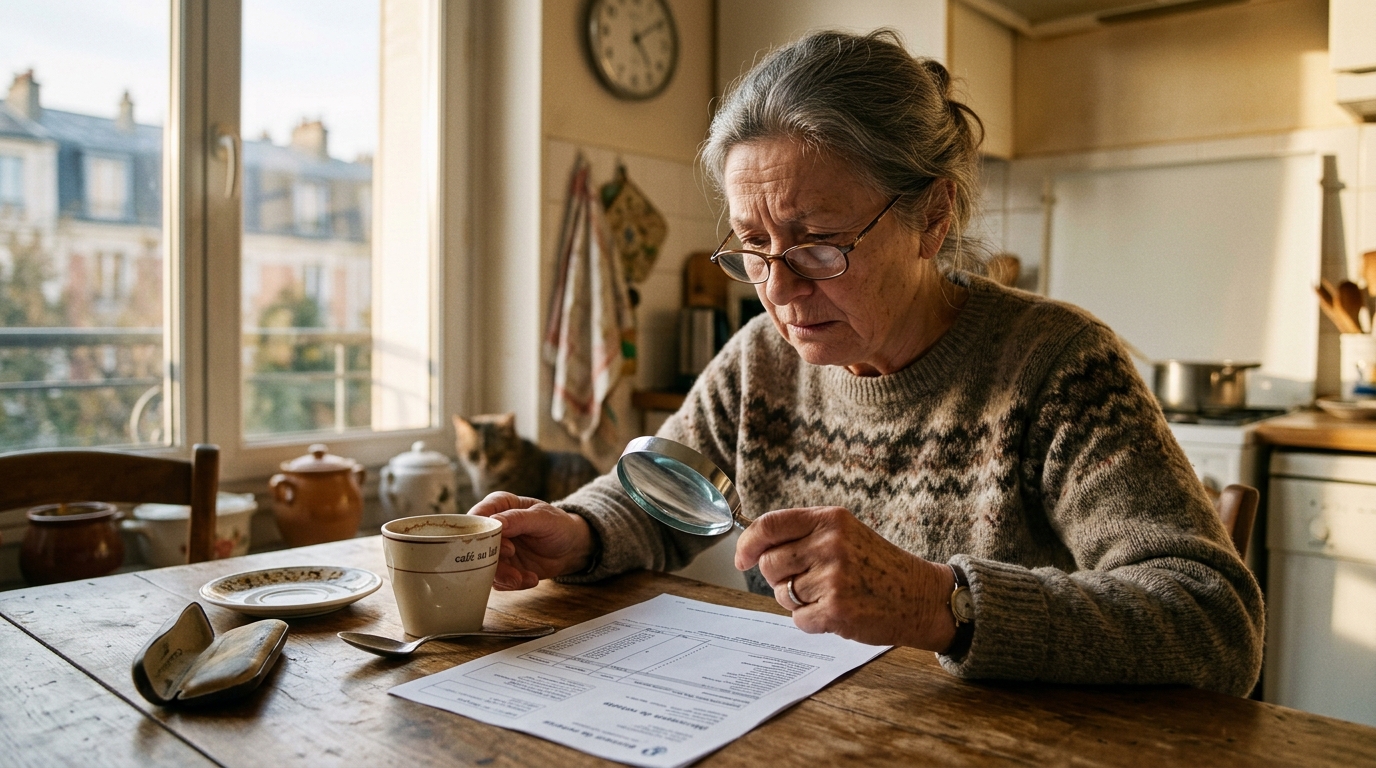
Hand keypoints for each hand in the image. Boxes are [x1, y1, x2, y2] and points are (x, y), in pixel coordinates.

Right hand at [468, 492, 594, 589]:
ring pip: (484, 566)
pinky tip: (531, 579)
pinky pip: (497, 581)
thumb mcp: (543, 518)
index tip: (499, 542)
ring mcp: (496, 549)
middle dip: (491, 556)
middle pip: (477, 544)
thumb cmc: (558, 525)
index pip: (478, 515)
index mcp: (500, 505)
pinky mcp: (502, 568)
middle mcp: (493, 528)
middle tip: (513, 555)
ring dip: (503, 575)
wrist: (570, 548)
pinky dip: (513, 583)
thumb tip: (495, 522)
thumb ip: (519, 519)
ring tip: (522, 578)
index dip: (481, 530)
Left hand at [734, 506, 957, 650]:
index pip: (769, 525)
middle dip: (779, 578)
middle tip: (807, 581)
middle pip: (770, 564)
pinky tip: (837, 612)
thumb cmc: (878, 566)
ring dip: (799, 601)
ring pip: (783, 595)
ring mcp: (834, 578)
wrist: (921, 596)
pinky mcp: (837, 610)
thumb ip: (804, 535)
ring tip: (831, 595)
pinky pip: (799, 620)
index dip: (748, 544)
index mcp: (830, 520)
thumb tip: (753, 549)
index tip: (742, 558)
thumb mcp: (845, 533)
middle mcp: (831, 544)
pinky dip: (812, 621)